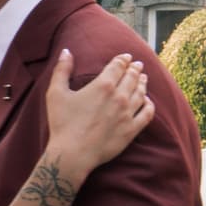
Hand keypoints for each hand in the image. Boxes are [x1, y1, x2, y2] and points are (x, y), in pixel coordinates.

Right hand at [38, 50, 154, 176]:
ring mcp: (127, 114)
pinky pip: (147, 114)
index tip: (127, 57)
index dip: (123, 59)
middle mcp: (119, 97)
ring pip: (141, 93)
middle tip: (138, 65)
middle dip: (135, 69)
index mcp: (103, 85)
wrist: (73, 154)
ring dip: (143, 83)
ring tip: (144, 78)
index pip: (118, 66)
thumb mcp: (56, 93)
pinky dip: (149, 105)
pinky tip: (148, 101)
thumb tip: (66, 51)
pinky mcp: (131, 130)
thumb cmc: (62, 124)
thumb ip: (62, 70)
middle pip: (132, 77)